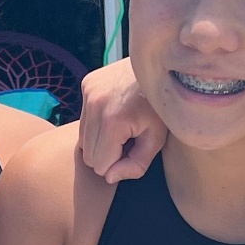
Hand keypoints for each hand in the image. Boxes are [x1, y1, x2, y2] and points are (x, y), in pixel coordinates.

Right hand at [78, 59, 166, 182]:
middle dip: (107, 154)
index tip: (133, 149)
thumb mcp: (157, 140)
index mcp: (113, 122)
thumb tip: (108, 178)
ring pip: (83, 139)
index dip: (118, 164)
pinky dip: (97, 123)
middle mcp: (94, 105)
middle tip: (128, 139)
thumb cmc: (162, 108)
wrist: (162, 66)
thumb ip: (135, 165)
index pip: (100, 166)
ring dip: (101, 139)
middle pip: (89, 155)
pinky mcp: (86, 83)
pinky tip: (115, 112)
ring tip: (122, 125)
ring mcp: (88, 92)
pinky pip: (83, 119)